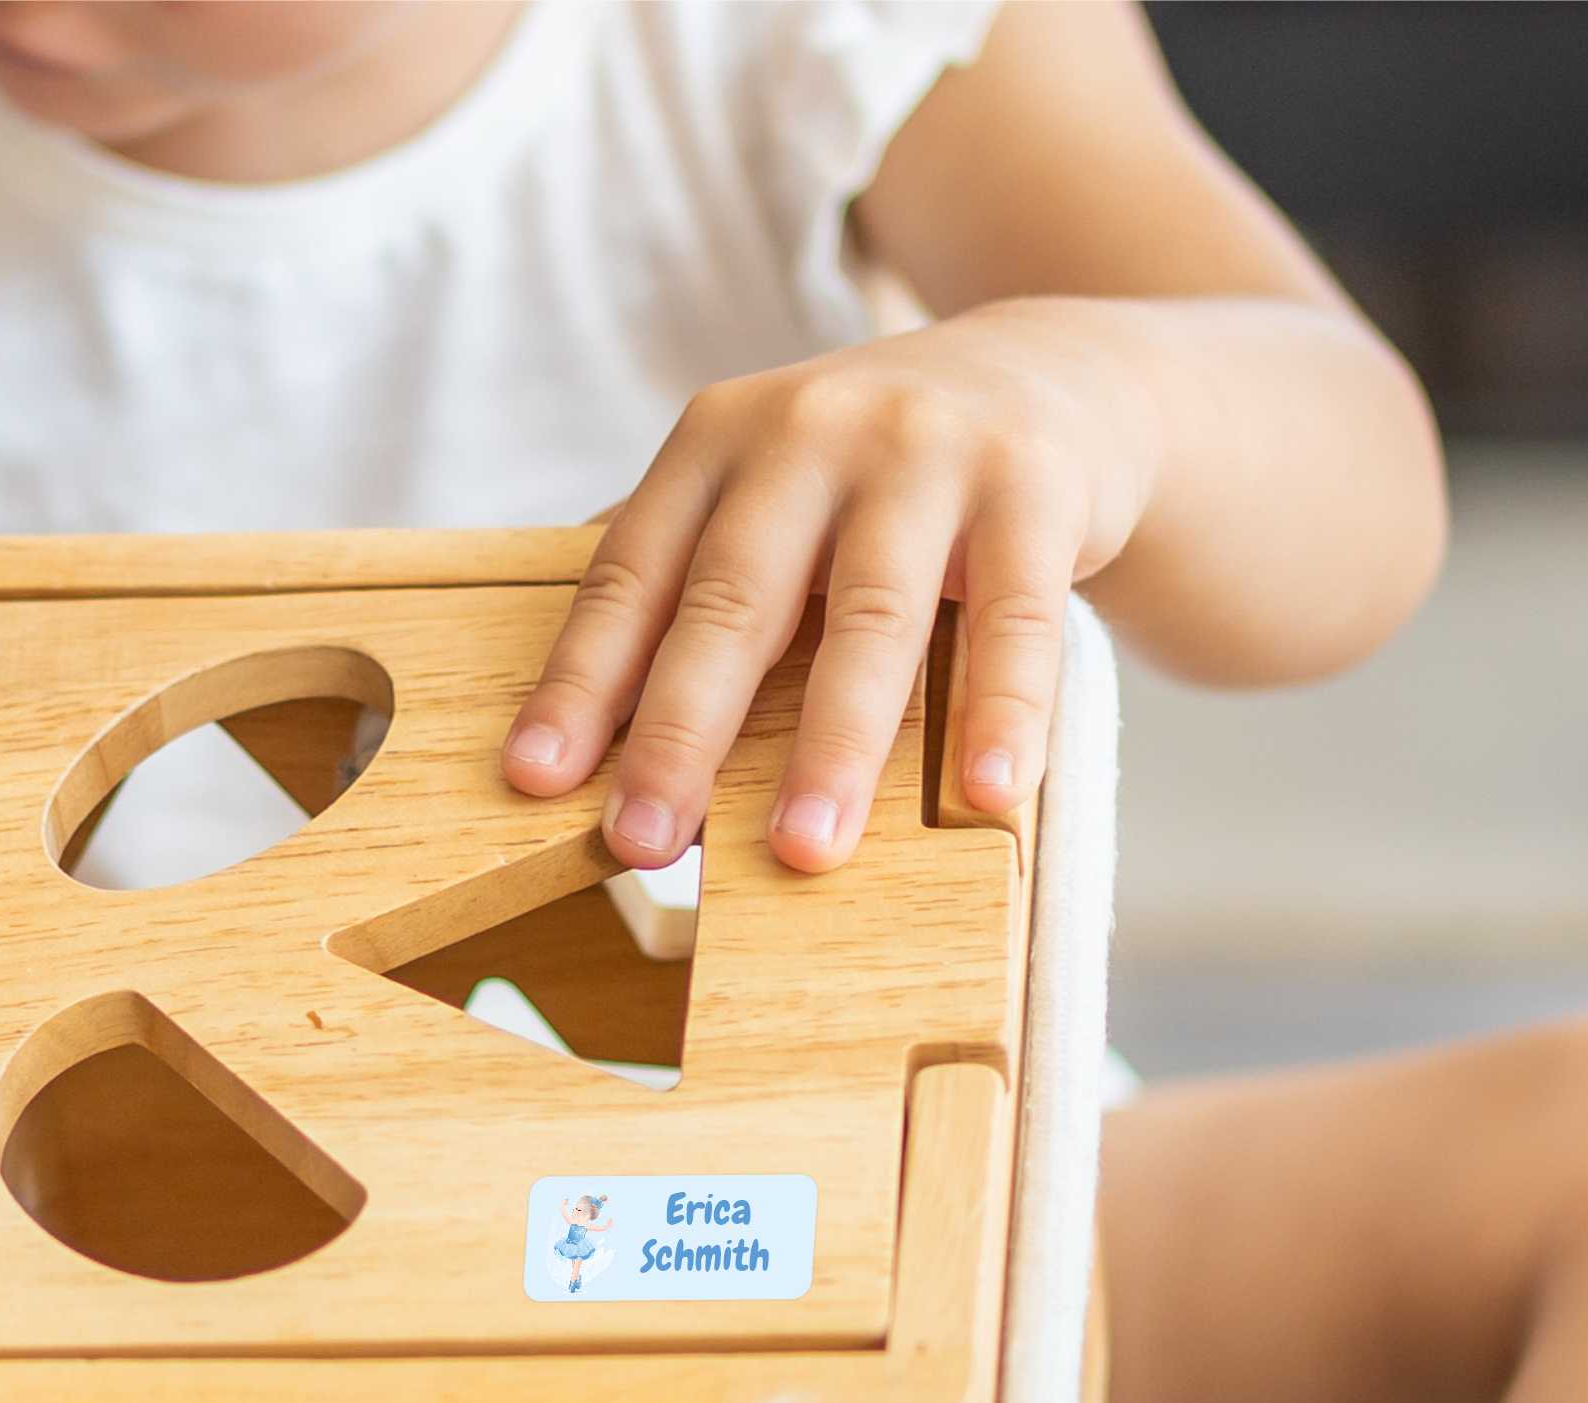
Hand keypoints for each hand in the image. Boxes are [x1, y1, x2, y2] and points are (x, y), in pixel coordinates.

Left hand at [502, 300, 1161, 870]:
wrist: (1051, 369)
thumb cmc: (873, 471)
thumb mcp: (762, 485)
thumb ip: (680, 573)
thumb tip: (571, 721)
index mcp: (717, 442)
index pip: (631, 576)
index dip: (581, 681)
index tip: (536, 780)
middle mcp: (808, 432)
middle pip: (733, 601)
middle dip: (681, 733)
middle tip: (642, 842)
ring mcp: (925, 452)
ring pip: (869, 617)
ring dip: (833, 745)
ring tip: (803, 850)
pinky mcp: (1033, 486)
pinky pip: (1015, 617)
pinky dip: (1001, 708)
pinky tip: (982, 792)